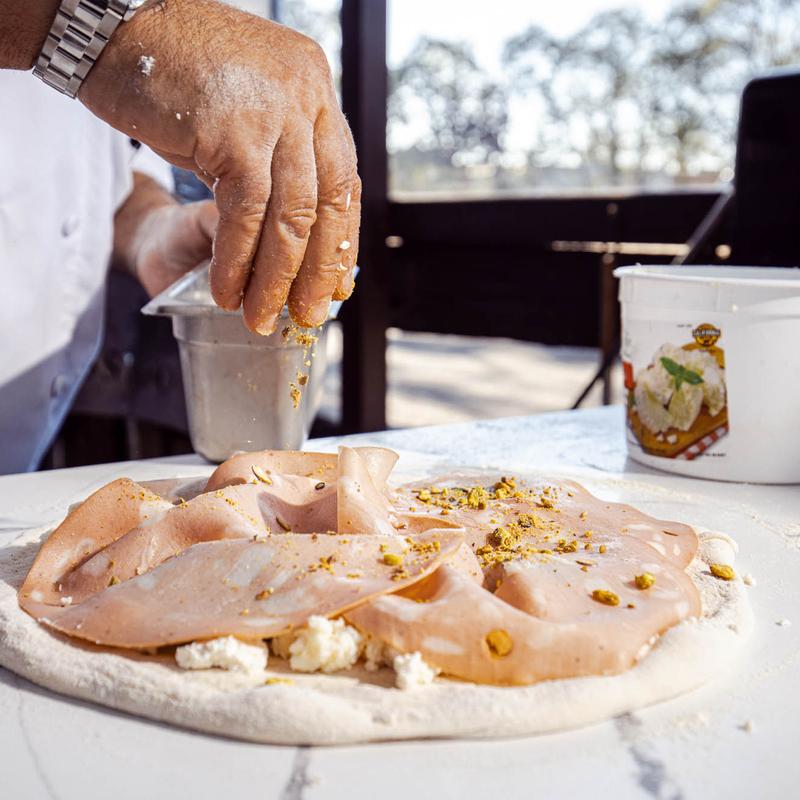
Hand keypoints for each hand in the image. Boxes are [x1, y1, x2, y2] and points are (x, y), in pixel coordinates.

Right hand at [80, 0, 359, 333]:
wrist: (110, 24)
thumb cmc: (173, 69)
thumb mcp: (244, 107)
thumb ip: (276, 154)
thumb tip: (299, 228)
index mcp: (315, 89)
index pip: (342, 180)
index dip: (342, 241)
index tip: (337, 285)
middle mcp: (306, 96)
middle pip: (326, 204)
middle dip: (317, 271)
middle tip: (309, 315)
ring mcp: (275, 112)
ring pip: (290, 218)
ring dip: (275, 279)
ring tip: (263, 317)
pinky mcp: (236, 132)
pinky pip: (244, 217)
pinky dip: (236, 262)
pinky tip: (228, 291)